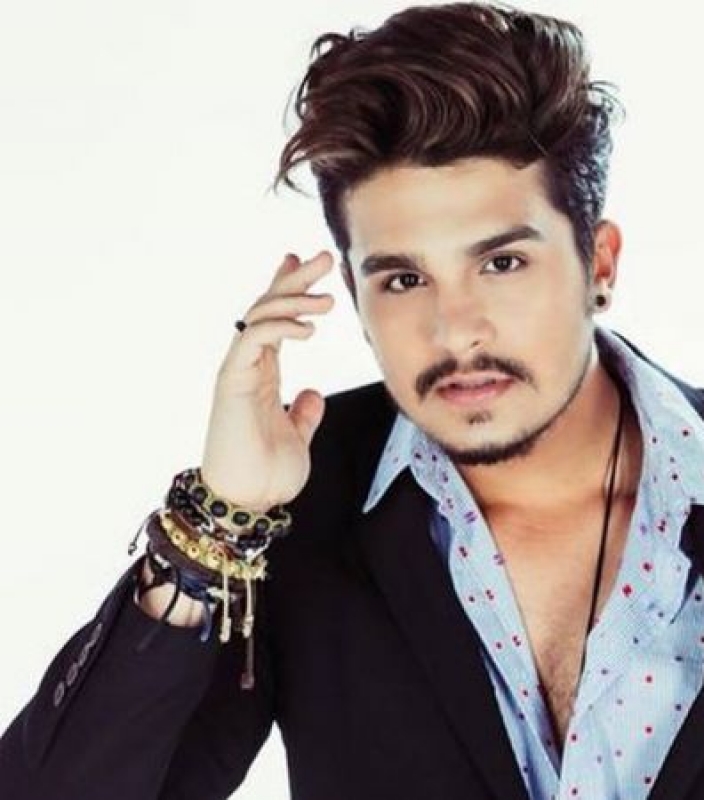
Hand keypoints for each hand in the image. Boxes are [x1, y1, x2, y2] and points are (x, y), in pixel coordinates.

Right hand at [199, 250, 334, 509]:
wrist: (248, 502)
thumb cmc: (267, 473)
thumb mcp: (297, 436)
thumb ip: (303, 414)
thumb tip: (311, 395)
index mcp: (263, 373)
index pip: (275, 320)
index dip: (289, 290)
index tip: (306, 264)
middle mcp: (248, 365)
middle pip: (269, 307)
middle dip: (296, 278)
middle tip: (325, 257)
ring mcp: (238, 370)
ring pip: (260, 315)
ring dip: (294, 299)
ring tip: (329, 299)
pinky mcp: (232, 381)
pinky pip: (254, 340)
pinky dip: (281, 327)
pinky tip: (309, 328)